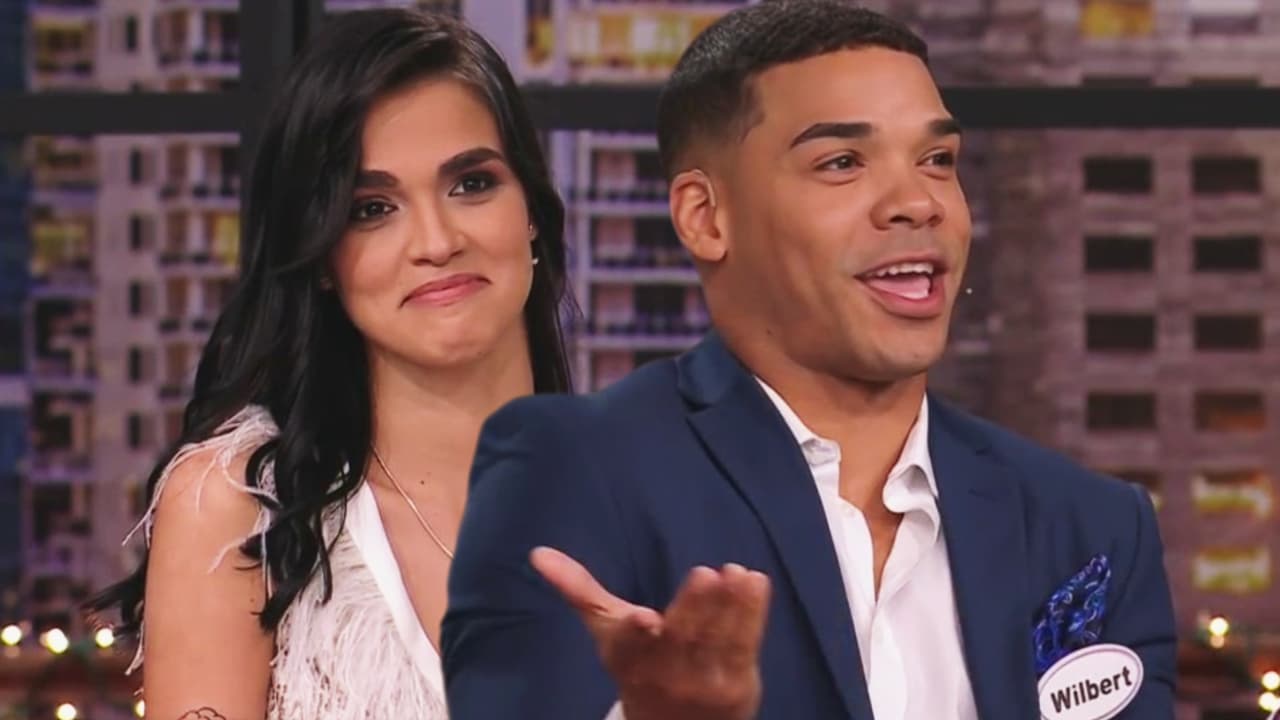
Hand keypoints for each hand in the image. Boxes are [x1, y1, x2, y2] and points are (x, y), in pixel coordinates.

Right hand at [530, 546, 770, 719]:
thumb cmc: (639, 666)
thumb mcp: (607, 631)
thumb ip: (578, 590)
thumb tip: (538, 553)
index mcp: (628, 657)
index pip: (630, 645)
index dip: (635, 632)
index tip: (644, 618)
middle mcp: (664, 674)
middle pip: (681, 638)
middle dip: (694, 607)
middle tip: (706, 573)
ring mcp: (702, 682)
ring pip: (717, 640)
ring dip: (731, 605)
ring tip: (738, 573)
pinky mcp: (736, 684)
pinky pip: (745, 646)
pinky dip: (753, 614)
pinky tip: (756, 582)